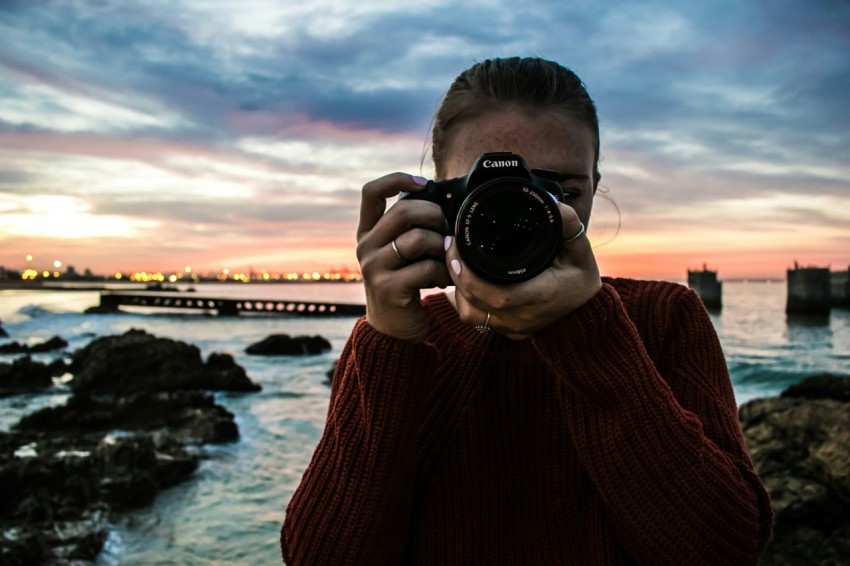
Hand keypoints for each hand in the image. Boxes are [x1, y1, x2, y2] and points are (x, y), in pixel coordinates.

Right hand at [357, 173, 451, 341]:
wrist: (394, 329)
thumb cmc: (406, 285)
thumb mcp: (401, 253)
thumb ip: (411, 229)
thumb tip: (444, 204)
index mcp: (368, 232)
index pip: (371, 192)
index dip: (397, 179)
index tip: (423, 183)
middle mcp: (365, 246)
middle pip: (402, 212)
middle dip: (433, 215)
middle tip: (446, 229)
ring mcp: (374, 267)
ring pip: (417, 239)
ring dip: (440, 247)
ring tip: (446, 259)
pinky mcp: (388, 288)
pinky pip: (425, 268)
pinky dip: (442, 272)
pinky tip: (443, 280)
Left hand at [444, 202, 601, 338]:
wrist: (588, 314)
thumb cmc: (581, 279)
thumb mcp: (580, 249)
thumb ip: (567, 224)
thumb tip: (550, 203)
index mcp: (540, 296)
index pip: (498, 296)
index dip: (471, 277)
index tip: (457, 249)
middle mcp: (524, 318)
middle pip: (475, 305)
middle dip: (456, 275)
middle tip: (450, 247)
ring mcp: (515, 329)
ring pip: (471, 316)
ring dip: (458, 290)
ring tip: (455, 263)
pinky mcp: (508, 333)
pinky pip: (476, 321)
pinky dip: (465, 301)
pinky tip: (463, 281)